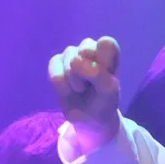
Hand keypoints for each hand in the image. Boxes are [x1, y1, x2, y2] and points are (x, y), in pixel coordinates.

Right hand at [47, 36, 123, 155]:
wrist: (89, 120)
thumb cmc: (104, 102)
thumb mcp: (108, 92)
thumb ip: (98, 74)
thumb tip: (74, 60)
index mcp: (109, 53)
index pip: (107, 43)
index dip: (103, 59)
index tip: (105, 75)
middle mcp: (90, 48)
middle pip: (86, 48)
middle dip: (87, 72)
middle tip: (92, 86)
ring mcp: (71, 54)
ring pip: (69, 58)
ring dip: (75, 81)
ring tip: (81, 90)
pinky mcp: (56, 63)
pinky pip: (55, 70)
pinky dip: (62, 86)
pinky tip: (69, 90)